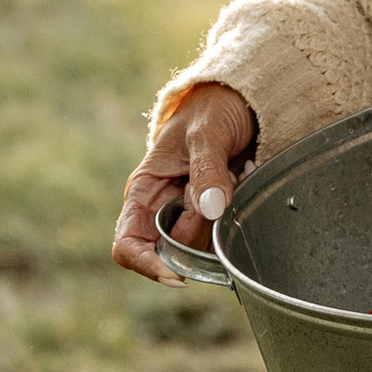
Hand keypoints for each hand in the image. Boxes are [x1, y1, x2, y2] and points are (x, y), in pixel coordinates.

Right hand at [113, 85, 256, 283]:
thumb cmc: (213, 109)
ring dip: (223, 215)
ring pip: (201, 243)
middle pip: (172, 249)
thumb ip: (207, 169)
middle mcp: (161, 208)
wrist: (242, 97)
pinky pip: (224, 231)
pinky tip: (244, 175)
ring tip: (234, 170)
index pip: (127, 245)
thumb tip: (210, 209)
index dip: (146, 264)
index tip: (176, 274)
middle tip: (223, 182)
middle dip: (200, 228)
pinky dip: (238, 211)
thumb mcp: (207, 133)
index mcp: (143, 191)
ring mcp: (189, 212)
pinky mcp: (214, 213)